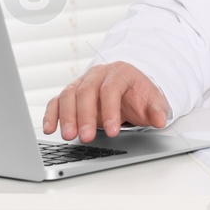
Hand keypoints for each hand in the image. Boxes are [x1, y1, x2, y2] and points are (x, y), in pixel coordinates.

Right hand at [43, 61, 168, 142]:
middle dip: (85, 115)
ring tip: (68, 136)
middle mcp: (97, 75)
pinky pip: (57, 101)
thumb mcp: (153, 100)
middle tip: (86, 137)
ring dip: (66, 116)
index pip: (111, 90)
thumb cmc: (138, 94)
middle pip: (86, 91)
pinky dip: (51, 113)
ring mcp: (82, 83)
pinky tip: (50, 128)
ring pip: (69, 95)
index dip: (110, 111)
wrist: (128, 85)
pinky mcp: (70, 94)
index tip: (112, 131)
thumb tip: (160, 119)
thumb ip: (157, 110)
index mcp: (119, 73)